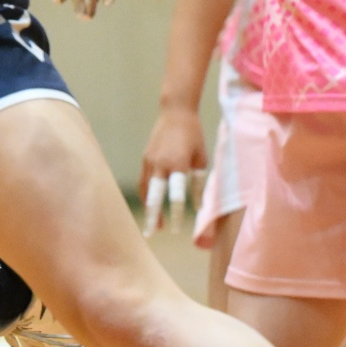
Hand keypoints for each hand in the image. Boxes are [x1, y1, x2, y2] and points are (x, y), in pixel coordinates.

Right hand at [138, 104, 206, 235]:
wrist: (175, 112)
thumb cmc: (194, 135)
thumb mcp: (201, 158)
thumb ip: (199, 183)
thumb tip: (199, 207)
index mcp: (177, 164)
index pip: (175, 196)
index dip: (175, 214)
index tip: (176, 230)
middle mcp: (160, 164)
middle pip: (153, 196)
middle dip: (152, 216)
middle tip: (150, 234)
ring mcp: (149, 161)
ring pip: (145, 191)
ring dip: (149, 208)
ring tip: (153, 226)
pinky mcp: (145, 158)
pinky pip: (144, 181)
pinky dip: (146, 196)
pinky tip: (151, 206)